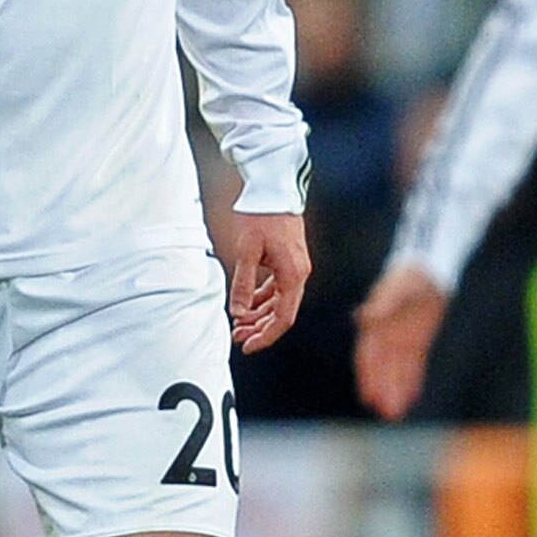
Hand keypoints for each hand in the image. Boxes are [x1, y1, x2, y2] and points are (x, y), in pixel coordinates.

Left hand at [227, 211, 310, 350]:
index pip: (283, 318)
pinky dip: (263, 299)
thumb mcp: (247, 252)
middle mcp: (299, 274)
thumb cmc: (262, 217)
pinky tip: (248, 304)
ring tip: (238, 323)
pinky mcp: (288, 260)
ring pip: (279, 302)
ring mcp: (295, 268)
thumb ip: (244, 284)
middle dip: (259, 328)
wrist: (274, 190)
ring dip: (260, 314)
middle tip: (237, 336)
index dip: (266, 336)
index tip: (248, 346)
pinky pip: (277, 288)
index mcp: (293, 275)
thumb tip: (239, 312)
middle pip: (282, 313)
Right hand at [354, 261, 449, 418]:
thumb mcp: (396, 291)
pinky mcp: (419, 340)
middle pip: (383, 368)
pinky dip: (412, 380)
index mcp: (375, 325)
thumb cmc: (408, 277)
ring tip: (395, 413)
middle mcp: (386, 336)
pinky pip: (414, 364)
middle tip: (385, 413)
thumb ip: (381, 307)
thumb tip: (362, 318)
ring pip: (398, 370)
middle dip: (383, 390)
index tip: (368, 396)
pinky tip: (411, 398)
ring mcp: (402, 339)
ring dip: (396, 390)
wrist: (427, 269)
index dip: (368, 377)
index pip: (369, 356)